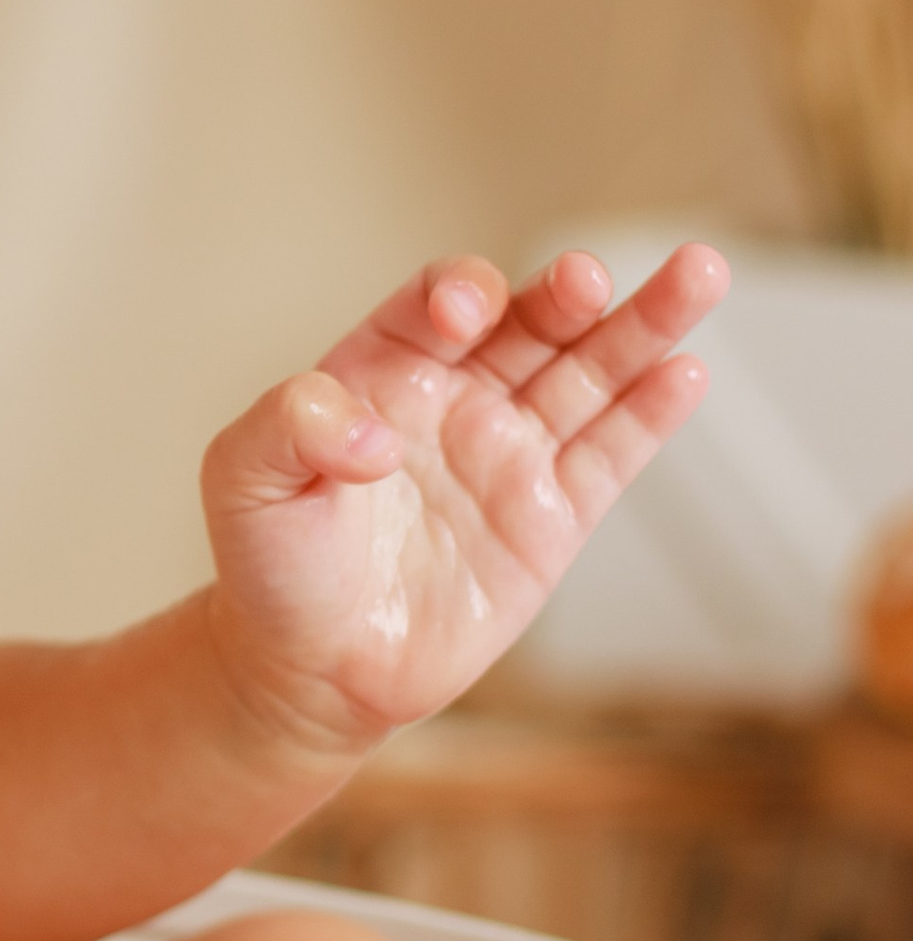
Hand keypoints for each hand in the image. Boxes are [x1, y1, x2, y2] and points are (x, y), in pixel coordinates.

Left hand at [201, 245, 728, 756]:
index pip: (440, 305)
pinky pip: (612, 454)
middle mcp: (458, 398)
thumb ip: (289, 428)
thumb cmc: (271, 567)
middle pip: (533, 323)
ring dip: (644, 324)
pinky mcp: (553, 519)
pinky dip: (652, 412)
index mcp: (384, 370)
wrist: (312, 668)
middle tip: (586, 280)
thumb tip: (371, 435)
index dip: (458, 296)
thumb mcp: (244, 480)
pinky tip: (687, 370)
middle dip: (565, 296)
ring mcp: (512, 454)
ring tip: (698, 272)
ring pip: (591, 373)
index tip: (464, 316)